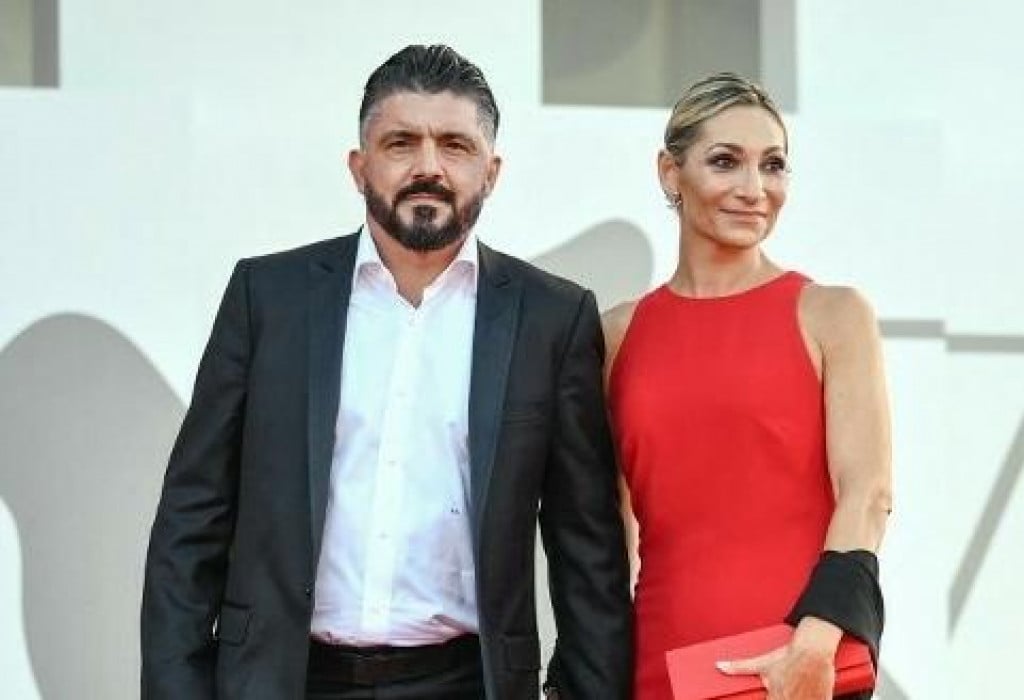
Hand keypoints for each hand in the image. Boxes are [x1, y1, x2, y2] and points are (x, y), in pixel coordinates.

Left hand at [716, 618, 840, 699]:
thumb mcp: (761, 663)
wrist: (813, 649)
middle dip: (784, 698)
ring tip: (794, 692)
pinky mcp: (823, 699)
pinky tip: (806, 694)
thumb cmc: (788, 656)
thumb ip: (739, 667)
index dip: (770, 699)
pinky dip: (812, 699)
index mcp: (775, 696)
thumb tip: (720, 666)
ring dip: (796, 698)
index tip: (772, 695)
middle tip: (785, 691)